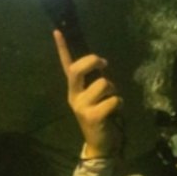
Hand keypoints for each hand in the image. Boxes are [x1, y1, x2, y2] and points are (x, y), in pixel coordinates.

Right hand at [55, 29, 120, 158]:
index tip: (58, 31)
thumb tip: (101, 65)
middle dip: (93, 61)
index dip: (62, 48)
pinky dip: (119, 103)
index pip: (66, 65)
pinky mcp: (92, 116)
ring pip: (103, 84)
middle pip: (78, 69)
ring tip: (112, 100)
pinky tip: (115, 111)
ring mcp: (81, 106)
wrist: (99, 144)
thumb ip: (94, 82)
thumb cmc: (100, 116)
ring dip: (114, 90)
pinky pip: (112, 100)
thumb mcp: (94, 97)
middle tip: (104, 63)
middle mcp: (74, 96)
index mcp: (73, 89)